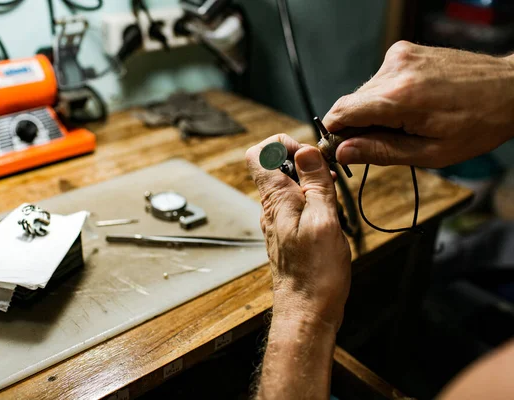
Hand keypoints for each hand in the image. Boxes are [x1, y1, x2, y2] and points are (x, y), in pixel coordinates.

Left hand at [245, 134, 350, 327]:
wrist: (306, 310)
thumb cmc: (315, 273)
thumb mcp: (323, 221)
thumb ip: (314, 183)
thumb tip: (306, 151)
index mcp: (275, 199)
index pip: (259, 153)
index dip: (283, 144)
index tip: (310, 155)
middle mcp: (271, 208)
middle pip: (276, 166)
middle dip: (304, 163)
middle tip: (329, 178)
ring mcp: (277, 221)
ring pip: (288, 185)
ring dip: (311, 184)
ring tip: (332, 199)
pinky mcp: (287, 233)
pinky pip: (295, 205)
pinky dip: (312, 202)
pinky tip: (328, 216)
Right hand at [323, 41, 513, 167]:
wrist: (510, 90)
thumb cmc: (478, 124)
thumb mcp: (430, 152)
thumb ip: (380, 151)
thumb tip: (342, 153)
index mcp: (401, 97)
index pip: (342, 113)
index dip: (332, 134)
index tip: (335, 150)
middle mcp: (395, 70)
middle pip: (350, 103)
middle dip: (355, 127)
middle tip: (377, 145)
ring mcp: (400, 56)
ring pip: (363, 92)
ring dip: (371, 112)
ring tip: (402, 124)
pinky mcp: (405, 51)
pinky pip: (378, 80)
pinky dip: (384, 97)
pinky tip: (408, 106)